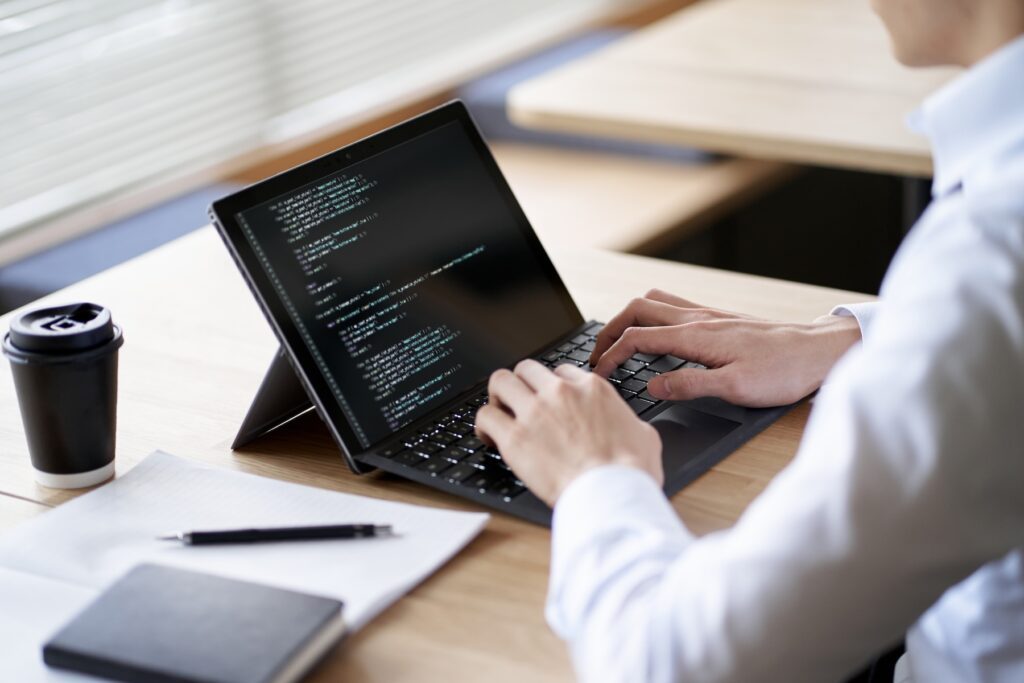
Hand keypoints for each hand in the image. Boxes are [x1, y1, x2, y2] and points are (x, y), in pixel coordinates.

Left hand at [475, 360, 662, 506]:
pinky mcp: (515, 438)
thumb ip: (627, 421)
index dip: (552, 387)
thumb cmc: (631, 471)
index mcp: (591, 389)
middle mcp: (560, 393)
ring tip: (500, 413)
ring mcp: (535, 412)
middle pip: (526, 369)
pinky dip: (484, 424)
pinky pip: (486, 416)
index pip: (561, 371)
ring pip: (501, 381)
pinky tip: (488, 436)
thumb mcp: (644, 434)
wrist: (613, 493)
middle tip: (520, 403)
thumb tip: (628, 426)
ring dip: (498, 396)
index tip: (549, 401)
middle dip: (522, 384)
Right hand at [590, 289, 861, 407]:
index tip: (598, 375)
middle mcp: (698, 318)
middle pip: (637, 310)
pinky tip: (654, 334)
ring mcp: (707, 314)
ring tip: (616, 343)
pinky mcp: (718, 318)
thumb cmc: (783, 371)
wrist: (817, 352)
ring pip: (653, 302)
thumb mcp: (735, 388)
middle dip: (609, 330)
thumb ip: (689, 385)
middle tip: (596, 356)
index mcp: (696, 336)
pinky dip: (650, 316)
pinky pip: (672, 306)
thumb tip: (651, 386)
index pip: (637, 339)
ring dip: (628, 318)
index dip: (610, 356)